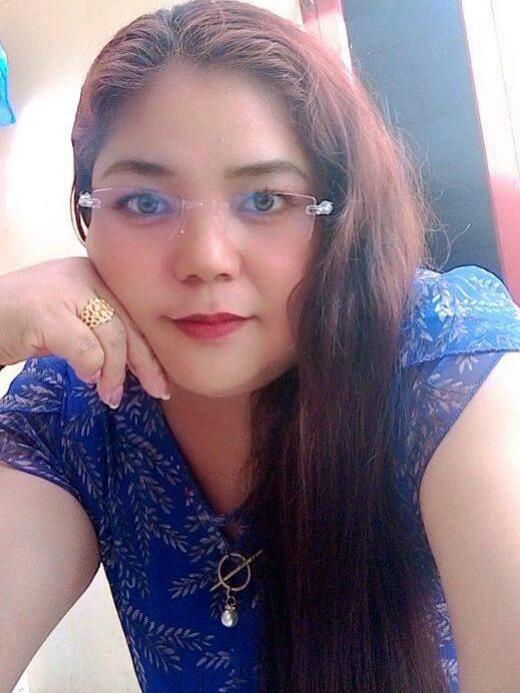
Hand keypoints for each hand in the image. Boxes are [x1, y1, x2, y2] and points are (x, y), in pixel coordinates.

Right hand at [0, 257, 170, 407]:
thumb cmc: (21, 322)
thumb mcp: (69, 322)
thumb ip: (100, 333)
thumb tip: (136, 365)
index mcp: (93, 275)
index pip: (133, 315)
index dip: (150, 349)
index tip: (161, 380)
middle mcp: (84, 274)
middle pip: (129, 324)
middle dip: (145, 364)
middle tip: (156, 391)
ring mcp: (64, 290)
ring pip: (112, 337)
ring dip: (114, 373)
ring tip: (109, 395)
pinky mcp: (46, 311)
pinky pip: (85, 349)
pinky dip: (90, 368)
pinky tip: (85, 378)